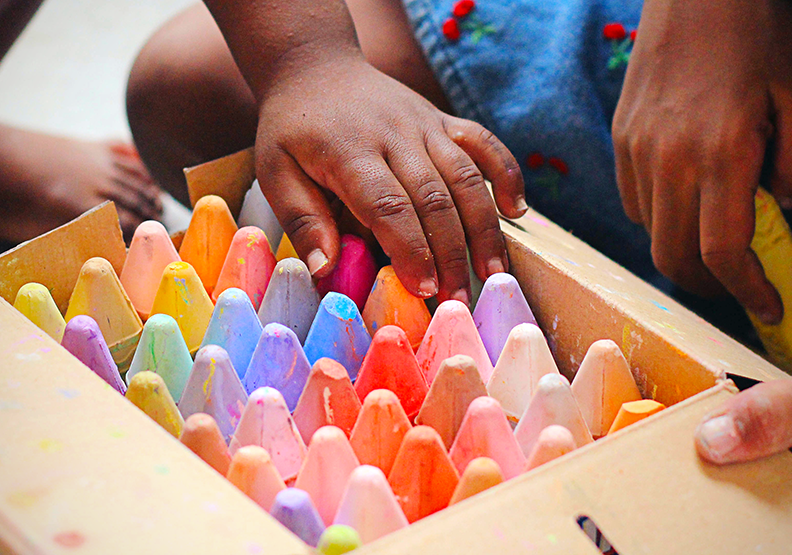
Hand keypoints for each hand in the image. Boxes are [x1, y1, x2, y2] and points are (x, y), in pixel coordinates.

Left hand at [254, 55, 525, 302]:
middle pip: (434, 197)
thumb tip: (326, 268)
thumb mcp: (275, 171)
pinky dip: (506, 173)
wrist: (315, 68)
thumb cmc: (292, 130)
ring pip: (464, 176)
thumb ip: (302, 218)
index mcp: (349, 151)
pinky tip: (516, 210)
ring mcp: (424, 124)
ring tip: (493, 272)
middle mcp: (394, 135)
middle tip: (458, 298)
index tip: (425, 288)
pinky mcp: (443, 119)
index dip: (411, 249)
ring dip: (484, 227)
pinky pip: (484, 143)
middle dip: (451, 253)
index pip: (388, 205)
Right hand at [612, 0, 791, 323]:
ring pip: (650, 233)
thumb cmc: (759, 36)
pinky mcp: (620, 139)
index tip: (768, 309)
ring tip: (714, 235)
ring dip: (683, 250)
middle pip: (674, 257)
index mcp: (719, 153)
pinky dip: (660, 218)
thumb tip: (779, 207)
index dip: (746, 293)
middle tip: (739, 286)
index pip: (722, 252)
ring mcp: (636, 151)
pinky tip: (687, 199)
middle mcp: (667, 160)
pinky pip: (634, 201)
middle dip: (709, 287)